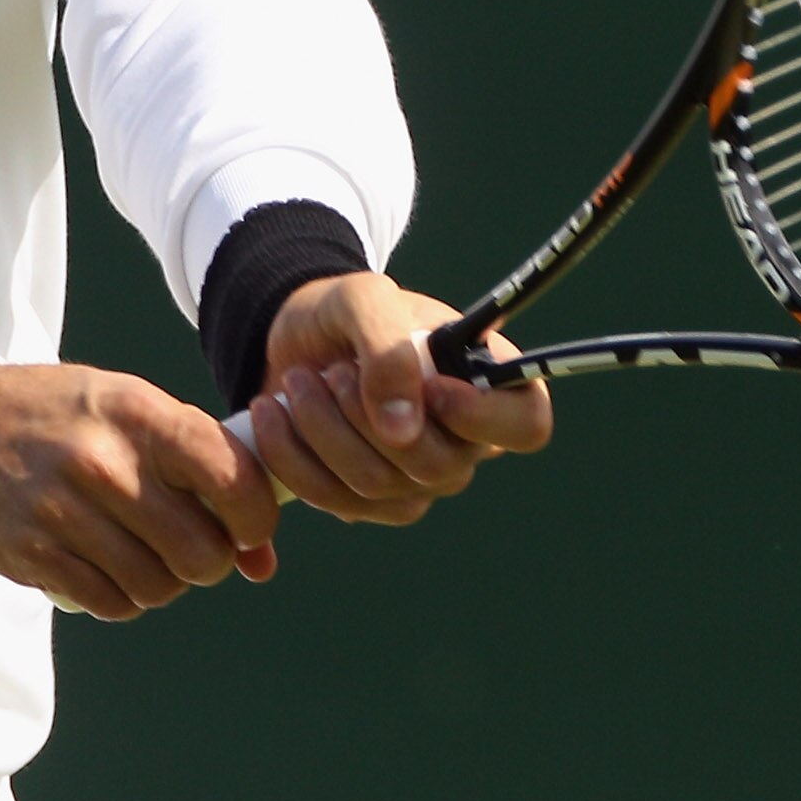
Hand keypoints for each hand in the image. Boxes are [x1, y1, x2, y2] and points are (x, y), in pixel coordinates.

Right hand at [0, 363, 282, 619]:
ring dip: (164, 582)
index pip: (231, 476)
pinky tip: (110, 567)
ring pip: (157, 586)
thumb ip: (203, 469)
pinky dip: (123, 596)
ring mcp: (63, 511)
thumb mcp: (132, 412)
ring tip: (146, 553)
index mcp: (138, 414)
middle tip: (192, 544)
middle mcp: (103, 462)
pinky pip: (111, 603)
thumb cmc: (62, 417)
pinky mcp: (33, 553)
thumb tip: (263, 560)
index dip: (256, 516)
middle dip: (210, 560)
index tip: (248, 526)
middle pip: (200, 551)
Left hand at [242, 271, 553, 523]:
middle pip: (437, 465)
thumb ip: (388, 344)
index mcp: (486, 383)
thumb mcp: (363, 297)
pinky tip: (274, 413)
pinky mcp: (368, 503)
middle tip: (332, 369)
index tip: (433, 388)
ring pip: (377, 485)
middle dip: (367, 416)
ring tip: (298, 380)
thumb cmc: (346, 311)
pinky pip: (333, 499)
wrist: (295, 339)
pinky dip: (292, 454)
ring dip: (322, 428)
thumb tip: (404, 430)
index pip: (526, 424)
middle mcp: (464, 441)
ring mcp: (418, 480)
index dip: (486, 419)